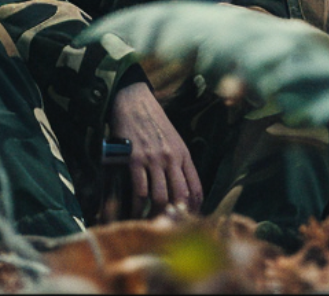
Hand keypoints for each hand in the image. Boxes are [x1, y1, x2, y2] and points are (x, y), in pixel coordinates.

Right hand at [107, 81, 202, 217]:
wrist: (134, 101)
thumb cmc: (153, 122)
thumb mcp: (174, 140)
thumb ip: (179, 163)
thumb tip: (181, 190)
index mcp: (184, 154)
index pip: (196, 189)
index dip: (193, 209)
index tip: (186, 221)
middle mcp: (172, 158)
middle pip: (180, 196)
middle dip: (175, 216)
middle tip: (167, 227)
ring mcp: (153, 159)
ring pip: (160, 197)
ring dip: (154, 214)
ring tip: (148, 223)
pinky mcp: (134, 159)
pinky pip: (139, 190)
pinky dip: (136, 206)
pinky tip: (133, 212)